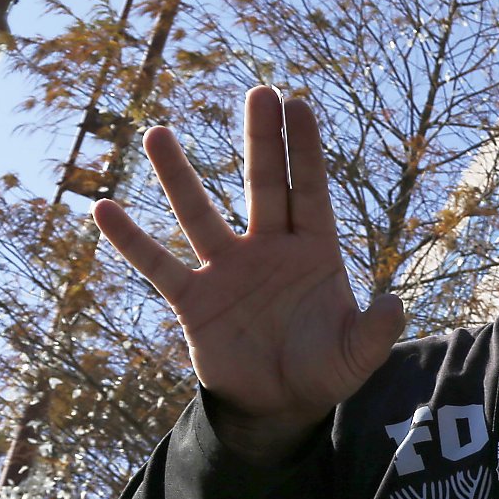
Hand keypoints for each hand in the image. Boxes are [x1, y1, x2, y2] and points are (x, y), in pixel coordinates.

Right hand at [92, 87, 403, 461]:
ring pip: (199, 214)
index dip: (305, 151)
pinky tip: (104, 209)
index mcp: (313, 253)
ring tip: (157, 133)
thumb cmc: (324, 373)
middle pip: (263, 186)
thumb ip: (376, 331)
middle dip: (262, 141)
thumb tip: (394, 304)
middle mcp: (268, 251)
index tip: (299, 104)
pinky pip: (158, 265)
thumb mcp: (357, 355)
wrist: (280, 407)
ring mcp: (228, 271)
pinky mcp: (194, 300)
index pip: (311, 192)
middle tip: (258, 91)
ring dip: (179, 176)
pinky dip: (132, 241)